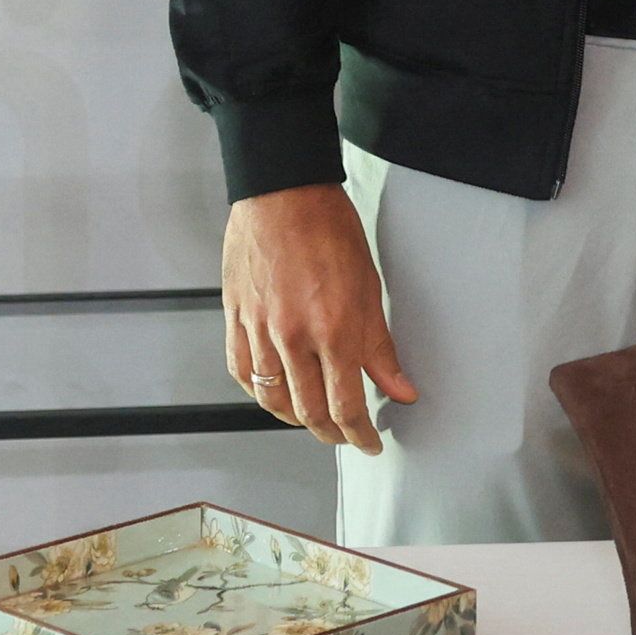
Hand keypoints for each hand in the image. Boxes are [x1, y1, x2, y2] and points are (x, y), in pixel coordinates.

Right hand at [218, 184, 412, 451]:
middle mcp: (292, 337)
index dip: (360, 434)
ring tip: (312, 418)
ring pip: (272, 398)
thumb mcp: (368, 289)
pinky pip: (241, 371)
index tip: (369, 442)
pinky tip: (273, 392)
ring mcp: (258, 329)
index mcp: (333, 330)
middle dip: (331, 432)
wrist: (283, 192)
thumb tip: (400, 389)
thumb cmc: (327, 228)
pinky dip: (258, 391)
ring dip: (295, 417)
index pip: (346, 406)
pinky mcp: (235, 317)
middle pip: (309, 411)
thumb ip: (380, 348)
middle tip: (345, 434)